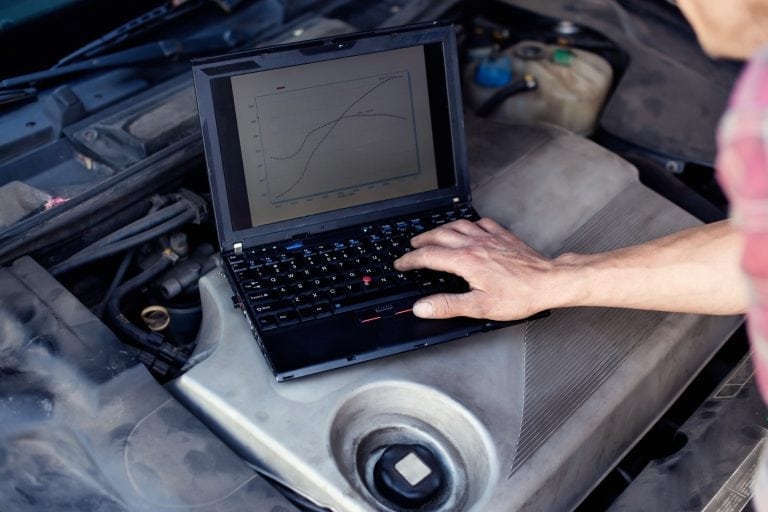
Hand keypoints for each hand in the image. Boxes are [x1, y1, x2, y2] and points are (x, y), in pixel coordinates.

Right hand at [394, 218, 559, 319]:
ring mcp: (489, 237)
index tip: (401, 264)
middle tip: (412, 247)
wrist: (549, 281)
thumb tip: (423, 307)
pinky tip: (468, 228)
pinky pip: (480, 222)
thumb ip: (447, 305)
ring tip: (432, 235)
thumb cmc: (519, 295)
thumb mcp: (480, 306)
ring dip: (440, 229)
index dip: (411, 260)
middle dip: (421, 241)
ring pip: (457, 225)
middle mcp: (475, 244)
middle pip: (439, 235)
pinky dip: (467, 224)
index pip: (429, 256)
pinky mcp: (502, 236)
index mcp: (466, 261)